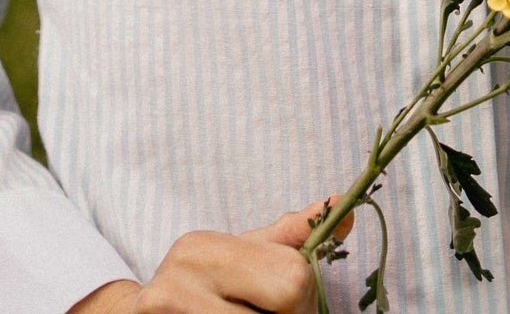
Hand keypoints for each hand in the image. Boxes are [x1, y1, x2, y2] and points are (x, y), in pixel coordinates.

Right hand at [69, 202, 351, 313]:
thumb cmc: (205, 287)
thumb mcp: (244, 254)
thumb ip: (291, 238)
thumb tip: (343, 206)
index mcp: (202, 247)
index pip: (291, 280)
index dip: (300, 299)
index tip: (282, 302)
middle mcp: (177, 280)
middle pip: (279, 307)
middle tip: (262, 312)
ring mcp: (166, 312)